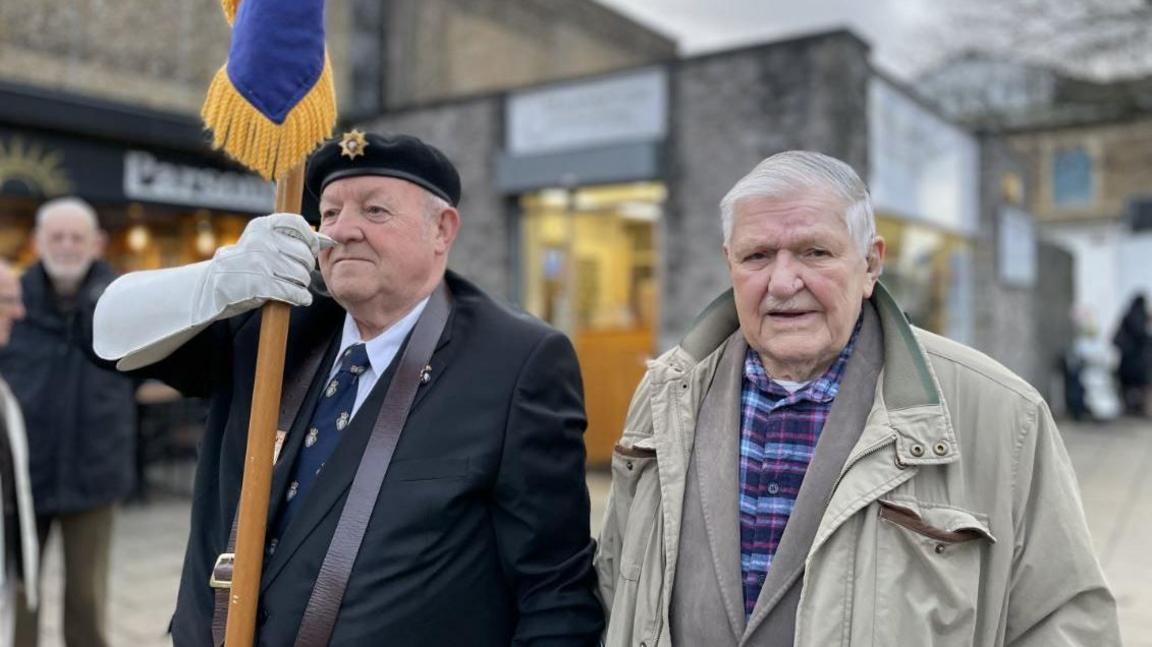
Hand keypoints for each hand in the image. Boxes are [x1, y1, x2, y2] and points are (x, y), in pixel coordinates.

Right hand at [204, 213, 320, 314]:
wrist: (210, 287)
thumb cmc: (244, 264)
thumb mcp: (262, 243)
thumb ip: (293, 239)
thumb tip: (330, 240)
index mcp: (262, 226)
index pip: (299, 225)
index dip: (310, 240)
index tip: (309, 251)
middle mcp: (261, 241)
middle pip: (304, 254)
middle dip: (305, 267)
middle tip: (296, 274)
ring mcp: (259, 263)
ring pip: (301, 274)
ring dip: (302, 284)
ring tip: (293, 285)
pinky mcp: (259, 285)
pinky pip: (293, 291)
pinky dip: (301, 297)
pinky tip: (300, 298)